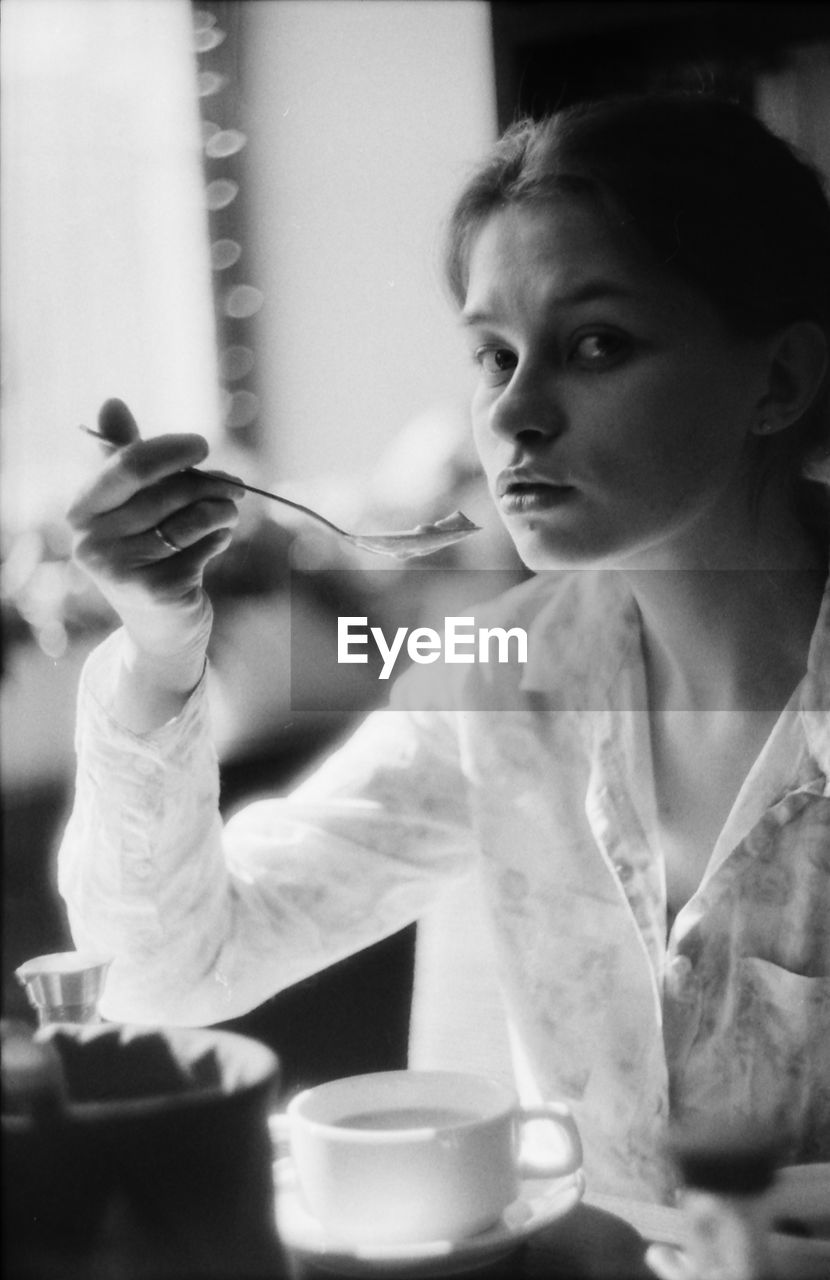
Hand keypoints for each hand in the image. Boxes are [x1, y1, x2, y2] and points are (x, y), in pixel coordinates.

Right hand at [68, 399, 241, 696]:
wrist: (161, 627)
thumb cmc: (148, 553)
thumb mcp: (133, 506)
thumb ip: (125, 458)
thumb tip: (111, 402)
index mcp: (81, 512)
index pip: (128, 465)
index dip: (170, 451)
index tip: (201, 447)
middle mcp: (92, 542)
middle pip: (167, 490)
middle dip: (209, 482)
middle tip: (236, 484)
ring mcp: (122, 570)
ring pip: (192, 516)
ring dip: (222, 510)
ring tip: (227, 514)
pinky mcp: (159, 590)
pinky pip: (205, 545)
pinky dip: (220, 539)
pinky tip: (217, 544)